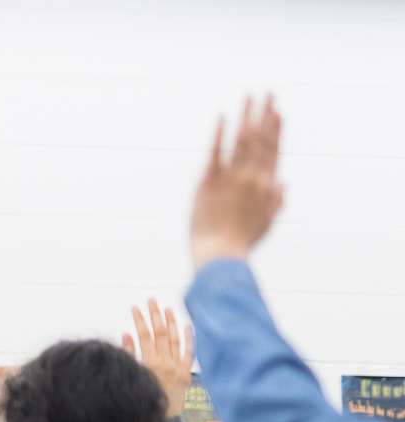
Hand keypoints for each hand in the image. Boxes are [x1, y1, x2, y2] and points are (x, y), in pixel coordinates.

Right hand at [121, 299, 195, 417]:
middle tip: (151, 299)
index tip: (134, 307)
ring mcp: (178, 367)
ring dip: (171, 321)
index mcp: (150, 364)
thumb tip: (126, 334)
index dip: (139, 319)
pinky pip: (190, 352)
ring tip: (167, 307)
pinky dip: (189, 338)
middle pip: (160, 332)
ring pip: (176, 338)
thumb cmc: (143, 401)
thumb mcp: (133, 377)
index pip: (144, 335)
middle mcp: (166, 363)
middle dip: (155, 314)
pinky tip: (186, 325)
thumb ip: (129, 354)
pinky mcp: (187, 373)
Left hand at [191, 96, 284, 269]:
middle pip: (260, 139)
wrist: (219, 256)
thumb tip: (285, 185)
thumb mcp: (266, 225)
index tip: (278, 111)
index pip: (274, 150)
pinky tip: (222, 116)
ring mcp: (231, 178)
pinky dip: (219, 134)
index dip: (276, 129)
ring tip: (248, 96)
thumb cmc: (241, 244)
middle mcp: (252, 177)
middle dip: (265, 113)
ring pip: (241, 140)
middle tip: (268, 92)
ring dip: (246, 116)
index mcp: (267, 186)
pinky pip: (215, 153)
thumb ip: (276, 202)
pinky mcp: (208, 183)